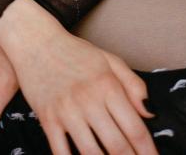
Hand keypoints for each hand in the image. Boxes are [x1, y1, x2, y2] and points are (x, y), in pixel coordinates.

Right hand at [5, 26, 157, 154]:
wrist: (36, 41)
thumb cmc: (75, 52)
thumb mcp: (109, 60)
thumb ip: (134, 85)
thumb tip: (149, 113)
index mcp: (107, 85)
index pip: (135, 128)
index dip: (148, 151)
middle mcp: (88, 100)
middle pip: (116, 146)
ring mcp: (66, 111)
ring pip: (91, 154)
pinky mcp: (47, 119)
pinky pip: (61, 152)